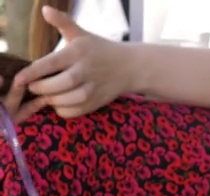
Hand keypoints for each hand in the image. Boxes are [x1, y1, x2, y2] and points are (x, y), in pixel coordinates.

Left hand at [5, 6, 134, 122]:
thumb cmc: (99, 49)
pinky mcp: (98, 101)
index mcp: (78, 52)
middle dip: (42, 88)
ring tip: (45, 96)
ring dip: (53, 101)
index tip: (19, 79)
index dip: (32, 73)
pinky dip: (64, 110)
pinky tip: (59, 104)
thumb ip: (62, 22)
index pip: (51, 63)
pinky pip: (78, 111)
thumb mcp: (81, 34)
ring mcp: (94, 87)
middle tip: (32, 87)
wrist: (130, 66)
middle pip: (61, 84)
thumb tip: (45, 10)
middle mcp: (87, 70)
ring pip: (70, 99)